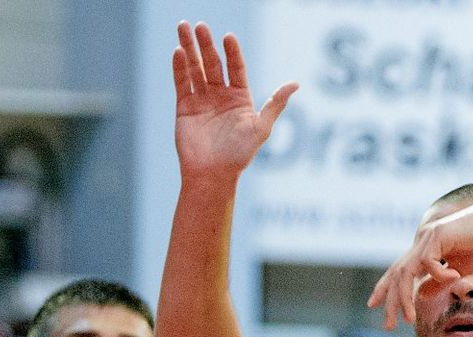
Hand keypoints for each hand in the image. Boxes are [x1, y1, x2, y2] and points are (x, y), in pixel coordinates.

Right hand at [173, 21, 297, 178]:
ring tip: (183, 27)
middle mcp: (220, 95)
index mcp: (240, 98)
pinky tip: (177, 52)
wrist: (212, 174)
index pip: (236, 68)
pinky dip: (179, 67)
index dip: (233, 52)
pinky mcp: (184, 107)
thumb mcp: (261, 127)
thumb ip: (276, 104)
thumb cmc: (239, 154)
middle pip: (213, 63)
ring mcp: (202, 100)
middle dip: (206, 44)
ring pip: (195, 68)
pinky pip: (181, 83)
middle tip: (200, 25)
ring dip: (189, 49)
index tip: (228, 36)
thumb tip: (295, 83)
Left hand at [367, 196, 472, 329]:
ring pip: (405, 271)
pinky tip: (456, 277)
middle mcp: (422, 241)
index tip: (374, 305)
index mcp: (426, 249)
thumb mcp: (460, 270)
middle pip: (397, 274)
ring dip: (404, 297)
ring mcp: (428, 236)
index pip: (398, 271)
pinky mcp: (439, 234)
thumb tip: (420, 296)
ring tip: (409, 318)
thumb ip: (439, 282)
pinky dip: (439, 274)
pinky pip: (429, 262)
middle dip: (391, 301)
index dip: (385, 288)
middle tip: (389, 326)